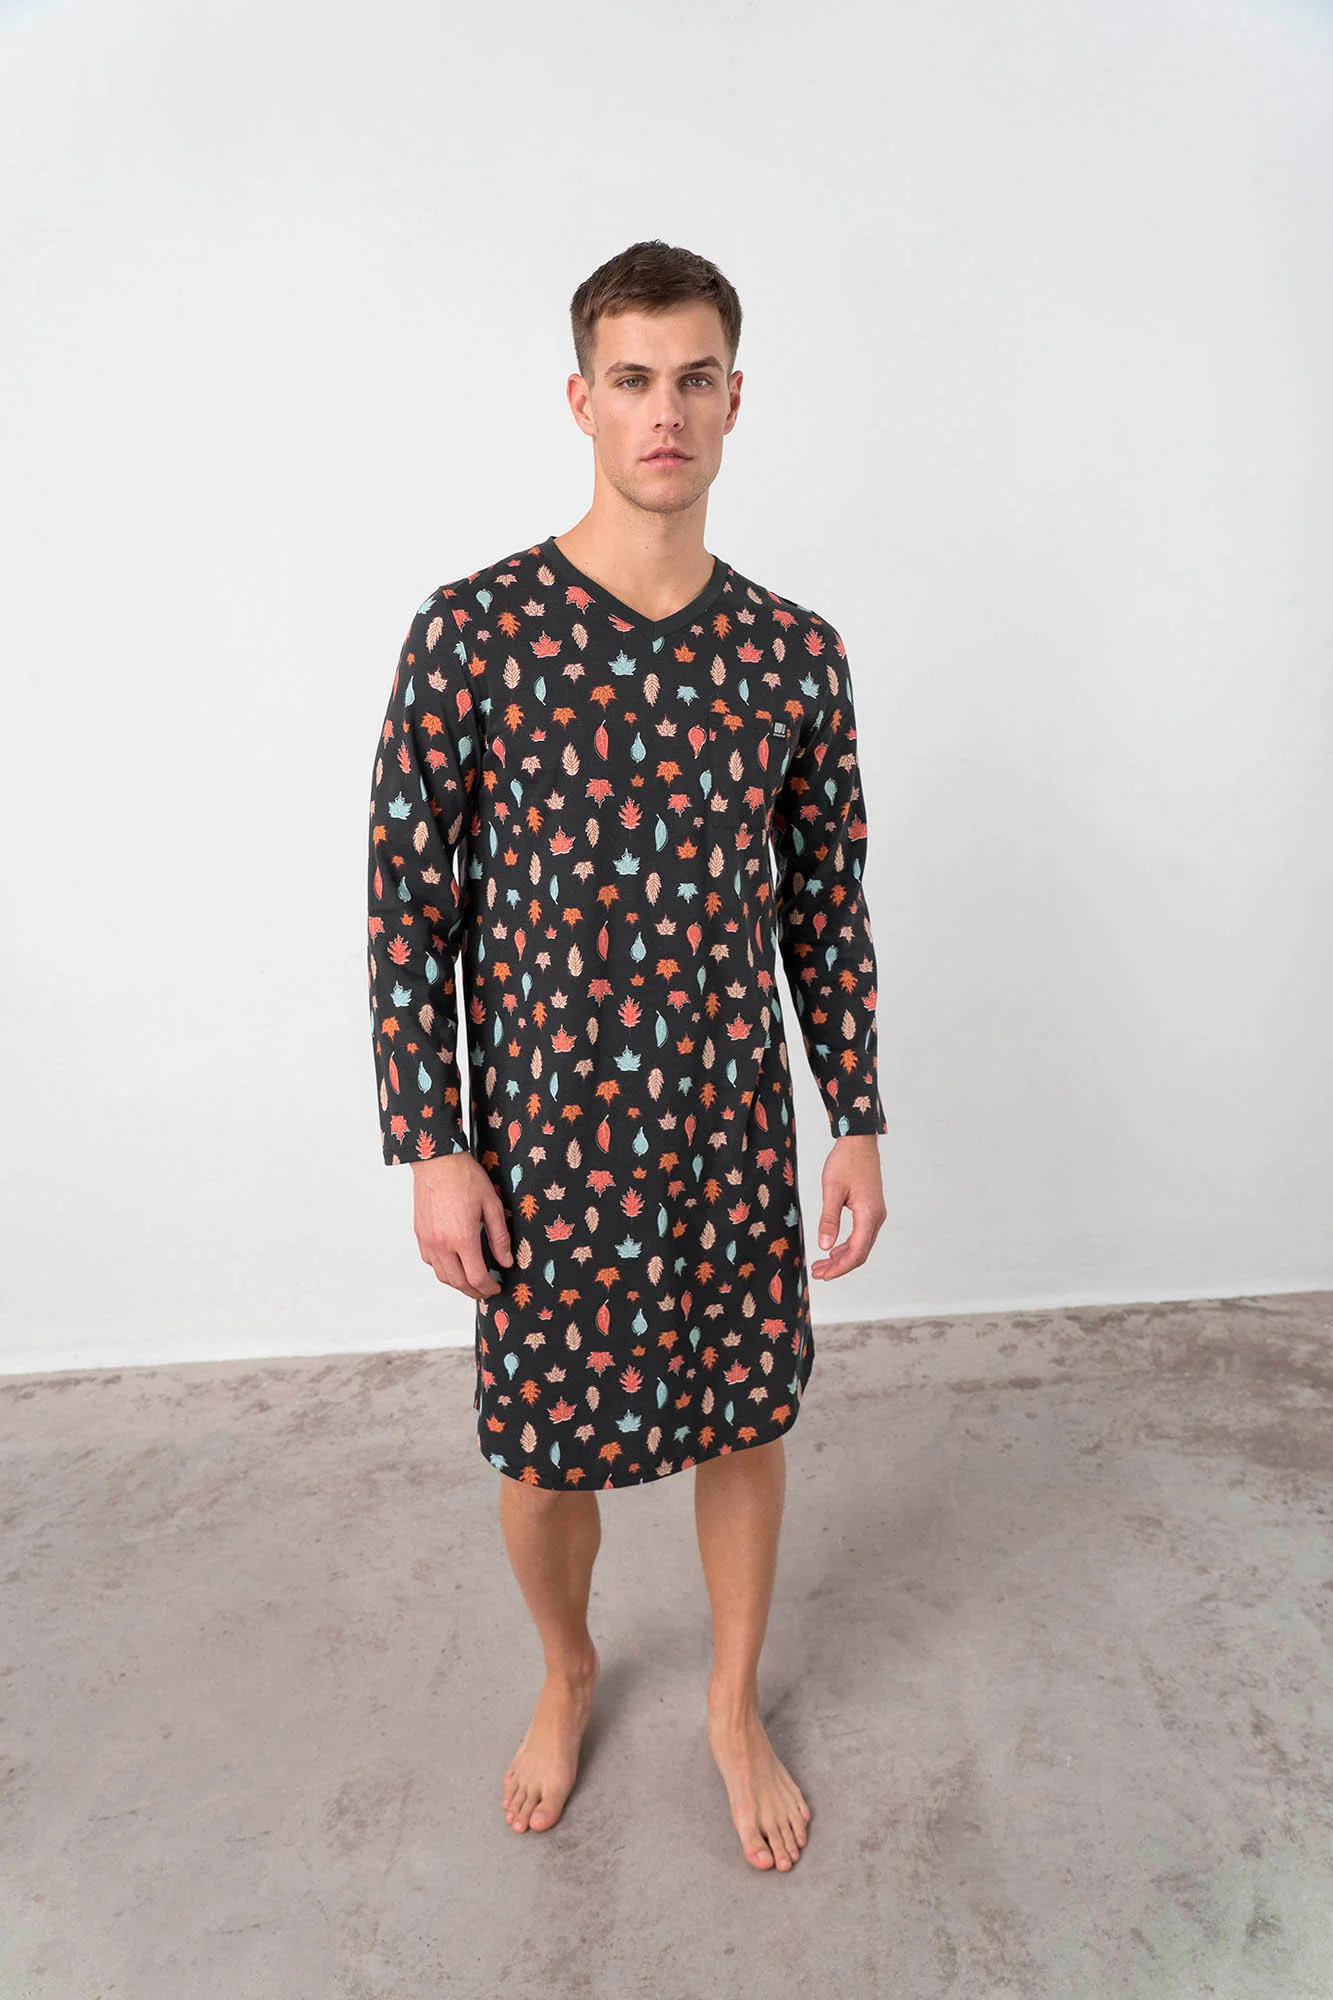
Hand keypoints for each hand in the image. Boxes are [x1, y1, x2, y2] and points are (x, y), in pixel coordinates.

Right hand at [411, 1152, 512, 1300]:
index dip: (488, 1288)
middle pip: (457, 1282)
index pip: (476, 1277)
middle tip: (486, 1290)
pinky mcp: (420, 1234)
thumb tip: (505, 1260)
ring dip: (457, 1283)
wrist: (437, 1161)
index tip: (496, 1288)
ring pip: (441, 1275)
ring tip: (471, 1280)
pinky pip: (430, 1261)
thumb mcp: (492, 1206)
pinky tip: (453, 1263)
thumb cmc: (464, 1177)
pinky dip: (442, 1269)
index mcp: (463, 1238)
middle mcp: (442, 1244)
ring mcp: (428, 1240)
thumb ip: (499, 1237)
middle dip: (474, 1292)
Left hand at [809, 1135, 885, 1280]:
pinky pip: (862, 1235)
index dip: (840, 1268)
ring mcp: (876, 1214)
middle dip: (839, 1266)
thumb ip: (829, 1220)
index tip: (823, 1275)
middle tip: (818, 1273)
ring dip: (843, 1257)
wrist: (859, 1142)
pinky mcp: (872, 1209)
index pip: (856, 1252)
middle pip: (860, 1253)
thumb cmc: (846, 1161)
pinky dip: (848, 1246)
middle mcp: (876, 1217)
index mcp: (869, 1215)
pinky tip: (833, 1249)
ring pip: (861, 1245)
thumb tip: (824, 1246)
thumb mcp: (832, 1190)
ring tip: (822, 1264)